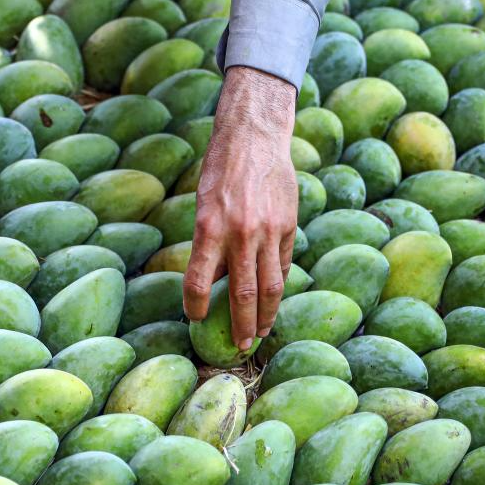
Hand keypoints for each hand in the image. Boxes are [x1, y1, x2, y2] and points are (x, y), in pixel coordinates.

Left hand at [183, 66, 298, 351]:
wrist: (255, 136)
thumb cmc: (221, 170)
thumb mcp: (204, 205)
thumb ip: (209, 244)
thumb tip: (213, 284)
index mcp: (210, 228)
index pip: (197, 282)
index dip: (194, 308)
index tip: (195, 320)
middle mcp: (241, 234)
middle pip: (243, 295)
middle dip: (242, 326)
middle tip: (240, 348)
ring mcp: (269, 231)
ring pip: (272, 287)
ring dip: (267, 316)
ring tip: (262, 333)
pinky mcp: (289, 226)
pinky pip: (284, 264)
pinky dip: (278, 284)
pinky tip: (273, 299)